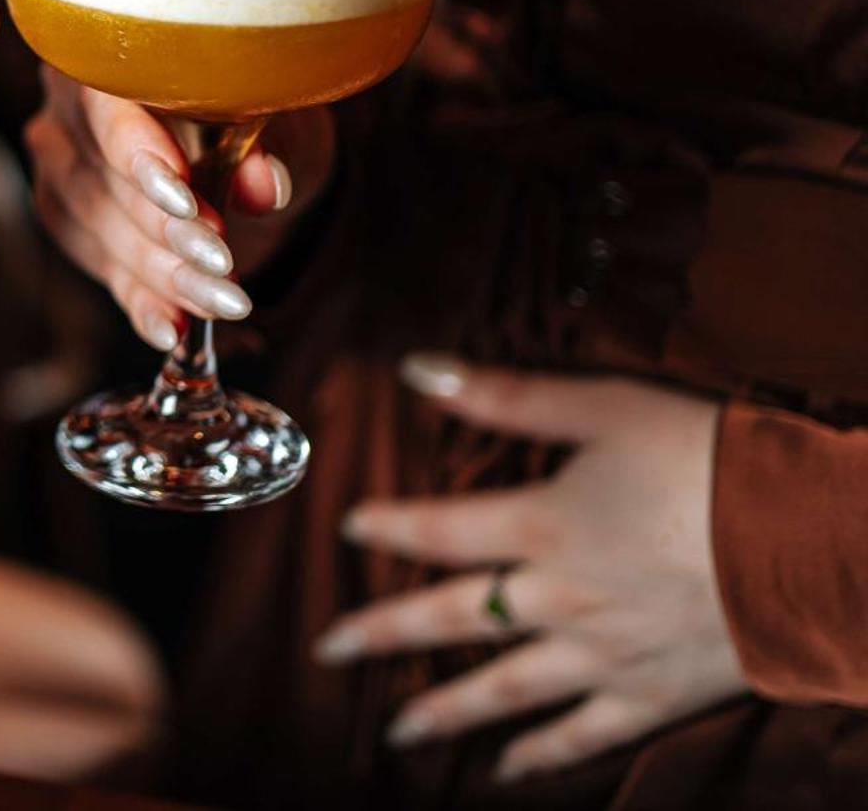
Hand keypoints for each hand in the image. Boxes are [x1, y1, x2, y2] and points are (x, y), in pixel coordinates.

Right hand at [23, 65, 329, 348]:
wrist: (242, 137)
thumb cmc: (255, 104)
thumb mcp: (276, 112)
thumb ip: (265, 141)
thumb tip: (265, 187)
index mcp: (108, 54)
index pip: (105, 106)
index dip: (141, 156)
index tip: (188, 201)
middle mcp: (67, 108)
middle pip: (101, 178)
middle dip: (166, 231)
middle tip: (223, 266)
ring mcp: (60, 166)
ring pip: (100, 231)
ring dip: (165, 275)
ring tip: (223, 301)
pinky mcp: (68, 220)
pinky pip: (100, 269)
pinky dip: (142, 302)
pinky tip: (172, 328)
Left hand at [312, 355, 744, 783]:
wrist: (812, 542)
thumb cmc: (708, 462)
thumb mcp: (602, 407)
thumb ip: (505, 395)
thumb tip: (414, 369)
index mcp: (539, 526)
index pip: (439, 530)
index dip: (389, 528)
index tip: (347, 529)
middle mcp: (556, 600)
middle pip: (451, 620)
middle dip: (383, 634)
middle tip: (326, 652)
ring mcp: (601, 656)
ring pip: (503, 691)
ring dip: (442, 711)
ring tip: (395, 733)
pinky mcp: (652, 694)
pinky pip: (583, 735)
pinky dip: (540, 757)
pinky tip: (505, 773)